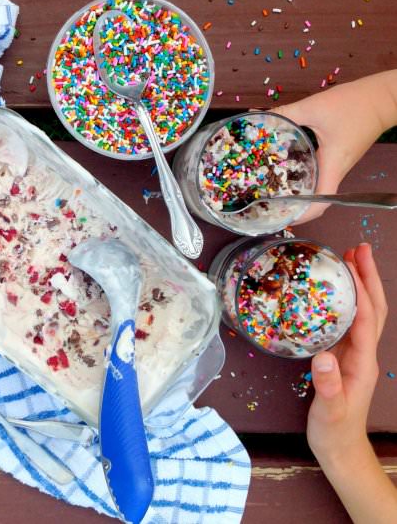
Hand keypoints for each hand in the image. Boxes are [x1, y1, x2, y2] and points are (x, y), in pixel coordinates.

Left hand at [272, 70, 396, 222]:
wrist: (384, 96)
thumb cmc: (354, 103)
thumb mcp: (314, 107)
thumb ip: (285, 113)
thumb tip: (257, 116)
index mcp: (332, 166)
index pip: (320, 203)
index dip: (302, 216)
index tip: (282, 217)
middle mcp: (336, 171)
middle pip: (316, 201)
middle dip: (294, 208)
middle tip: (269, 207)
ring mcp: (338, 165)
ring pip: (318, 188)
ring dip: (298, 194)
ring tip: (272, 193)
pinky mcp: (337, 158)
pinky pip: (320, 175)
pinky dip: (304, 179)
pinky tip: (286, 170)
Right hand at [306, 242, 387, 461]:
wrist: (340, 446)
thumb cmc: (334, 429)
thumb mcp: (329, 410)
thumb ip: (327, 384)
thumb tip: (322, 356)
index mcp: (362, 362)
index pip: (365, 320)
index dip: (360, 291)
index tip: (350, 265)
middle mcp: (364, 353)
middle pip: (373, 309)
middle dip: (368, 278)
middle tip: (356, 249)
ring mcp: (356, 354)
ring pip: (365, 313)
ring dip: (362, 285)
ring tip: (350, 260)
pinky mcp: (345, 356)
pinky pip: (350, 321)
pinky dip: (348, 301)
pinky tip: (335, 293)